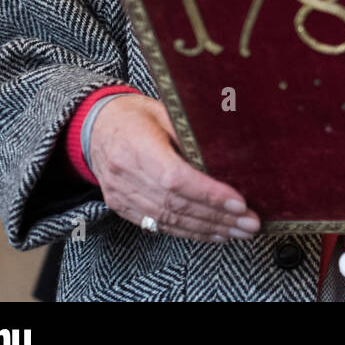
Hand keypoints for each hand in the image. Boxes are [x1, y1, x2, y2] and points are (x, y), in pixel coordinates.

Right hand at [88, 94, 260, 242]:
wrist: (95, 126)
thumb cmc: (136, 115)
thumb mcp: (165, 111)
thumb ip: (191, 132)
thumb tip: (229, 149)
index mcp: (136, 146)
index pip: (176, 178)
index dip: (209, 194)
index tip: (239, 203)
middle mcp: (125, 174)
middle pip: (176, 205)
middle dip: (217, 217)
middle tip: (249, 223)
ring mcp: (121, 194)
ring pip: (169, 220)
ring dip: (208, 229)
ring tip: (238, 231)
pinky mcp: (122, 207)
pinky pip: (158, 225)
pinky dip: (188, 232)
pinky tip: (212, 234)